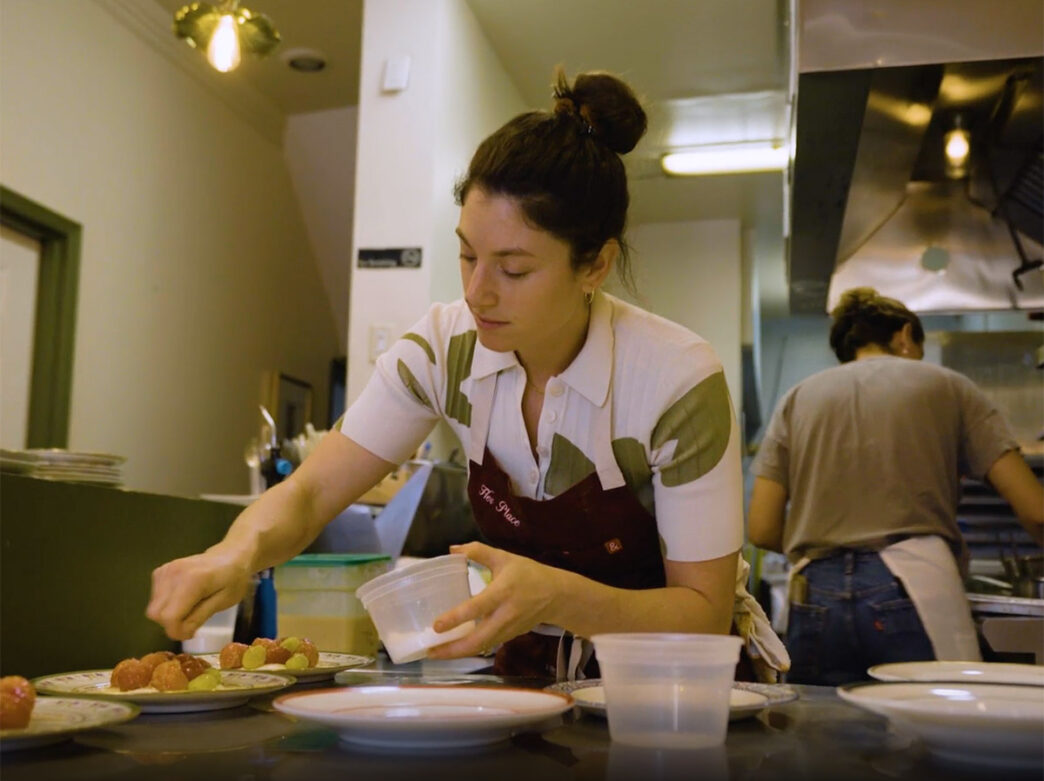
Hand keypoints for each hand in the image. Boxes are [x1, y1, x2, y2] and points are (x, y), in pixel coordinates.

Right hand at [145, 545, 251, 640]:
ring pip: (153, 608)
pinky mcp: (160, 572)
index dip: (177, 631)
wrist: (230, 556)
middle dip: (172, 624)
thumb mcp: (223, 602)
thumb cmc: (233, 579)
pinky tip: (183, 598)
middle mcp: (173, 573)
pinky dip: (166, 605)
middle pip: (156, 614)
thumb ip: (199, 617)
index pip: (169, 616)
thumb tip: (180, 633)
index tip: (191, 633)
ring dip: (169, 615)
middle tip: (191, 622)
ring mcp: (164, 571)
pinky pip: (154, 598)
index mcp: (192, 580)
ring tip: (190, 608)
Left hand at [425, 542, 567, 658]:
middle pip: (477, 639)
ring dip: (458, 653)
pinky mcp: (509, 636)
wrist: (556, 595)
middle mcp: (505, 615)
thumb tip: (452, 549)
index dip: (456, 618)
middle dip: (453, 649)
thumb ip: (477, 551)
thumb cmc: (528, 573)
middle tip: (429, 651)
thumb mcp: (504, 557)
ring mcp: (508, 629)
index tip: (436, 626)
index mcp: (502, 592)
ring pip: (481, 647)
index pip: (476, 608)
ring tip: (435, 653)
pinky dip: (469, 650)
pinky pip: (487, 646)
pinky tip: (453, 649)